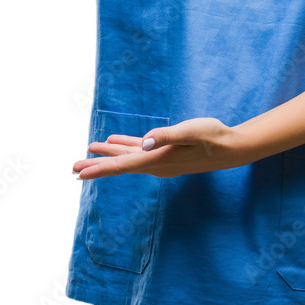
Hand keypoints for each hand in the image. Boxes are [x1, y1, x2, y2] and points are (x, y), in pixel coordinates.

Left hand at [71, 117, 252, 178]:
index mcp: (158, 159)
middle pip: (120, 165)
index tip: (78, 173)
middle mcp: (156, 164)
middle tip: (72, 168)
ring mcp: (160, 160)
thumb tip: (144, 141)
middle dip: (96, 165)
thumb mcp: (191, 131)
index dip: (99, 168)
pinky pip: (139, 151)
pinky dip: (125, 146)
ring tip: (89, 150)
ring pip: (127, 157)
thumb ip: (167, 135)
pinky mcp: (166, 153)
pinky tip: (116, 141)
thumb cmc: (213, 137)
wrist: (231, 148)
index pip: (122, 166)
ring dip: (108, 154)